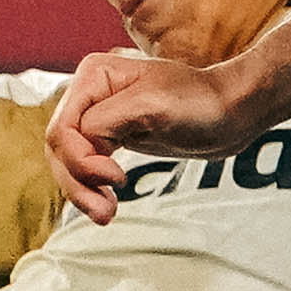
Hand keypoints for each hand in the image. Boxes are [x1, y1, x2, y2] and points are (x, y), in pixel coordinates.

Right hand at [41, 48, 260, 220]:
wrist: (231, 113)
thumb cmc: (199, 102)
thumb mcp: (150, 106)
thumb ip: (105, 121)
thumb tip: (81, 144)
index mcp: (93, 76)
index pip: (62, 130)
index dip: (80, 160)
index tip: (115, 178)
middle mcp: (89, 93)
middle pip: (59, 149)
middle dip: (77, 183)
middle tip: (105, 212)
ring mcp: (98, 116)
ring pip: (68, 162)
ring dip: (82, 192)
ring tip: (106, 215)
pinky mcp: (111, 137)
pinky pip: (85, 167)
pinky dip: (91, 189)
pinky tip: (106, 205)